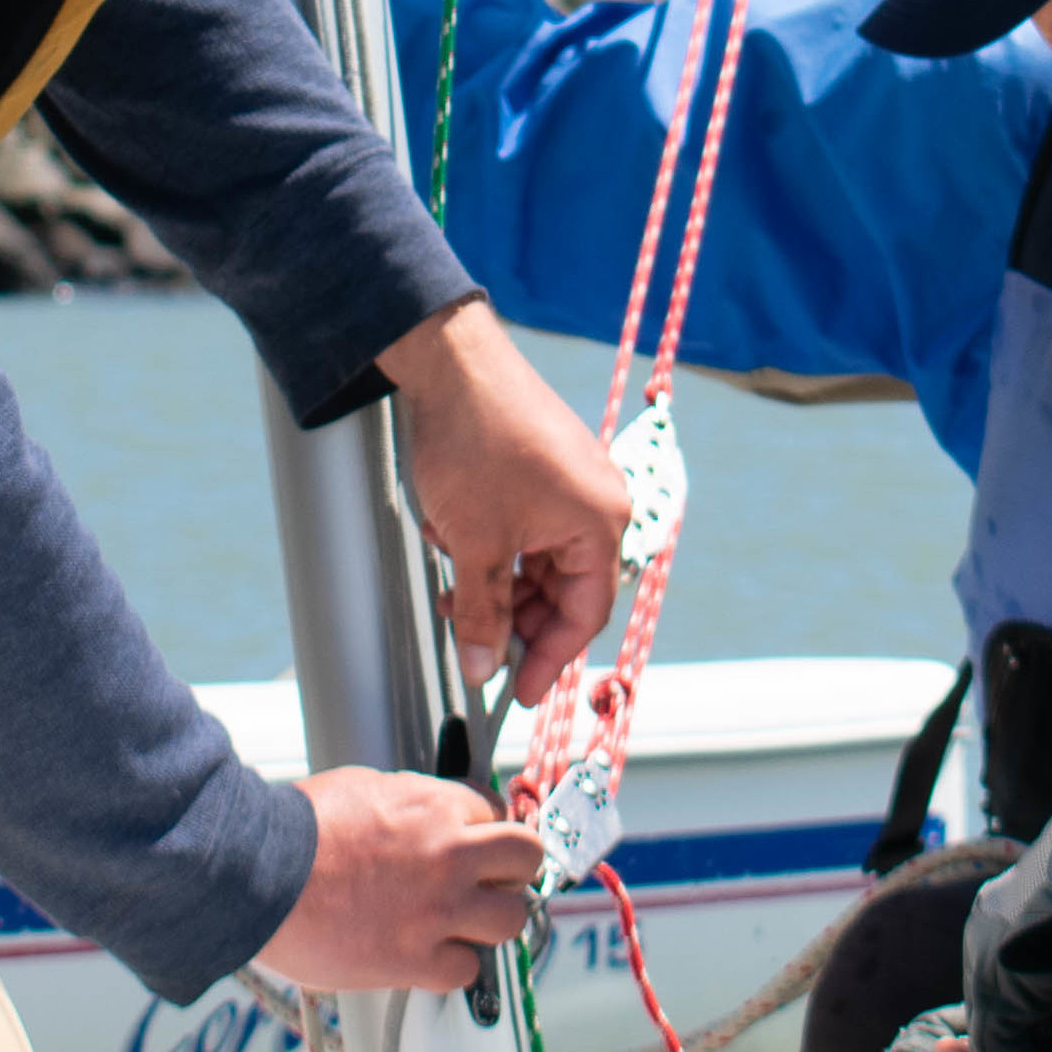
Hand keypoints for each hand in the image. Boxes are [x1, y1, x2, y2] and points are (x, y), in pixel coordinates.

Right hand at [253, 767, 542, 992]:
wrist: (258, 874)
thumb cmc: (298, 828)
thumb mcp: (365, 787)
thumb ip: (410, 802)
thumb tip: (426, 812)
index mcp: (436, 807)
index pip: (498, 813)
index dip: (487, 831)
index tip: (478, 846)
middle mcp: (449, 856)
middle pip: (526, 859)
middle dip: (511, 870)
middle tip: (490, 882)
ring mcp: (437, 910)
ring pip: (510, 919)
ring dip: (490, 922)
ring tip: (462, 924)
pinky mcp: (414, 960)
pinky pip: (467, 971)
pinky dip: (451, 967)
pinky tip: (427, 956)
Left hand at [378, 298, 626, 702]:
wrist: (450, 361)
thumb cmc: (475, 443)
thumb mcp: (475, 545)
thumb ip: (483, 614)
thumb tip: (483, 667)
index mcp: (600, 523)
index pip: (586, 614)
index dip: (550, 658)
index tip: (519, 690)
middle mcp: (598, 503)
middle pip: (565, 590)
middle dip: (516, 619)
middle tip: (476, 646)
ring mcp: (572, 483)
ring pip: (540, 562)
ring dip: (498, 585)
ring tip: (454, 594)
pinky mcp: (545, 468)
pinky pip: (529, 529)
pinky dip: (496, 550)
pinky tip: (456, 550)